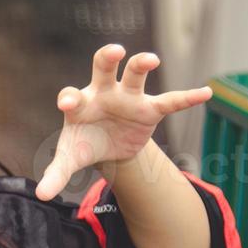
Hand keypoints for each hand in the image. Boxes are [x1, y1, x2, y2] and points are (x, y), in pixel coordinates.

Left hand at [35, 45, 211, 201]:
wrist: (108, 146)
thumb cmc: (85, 144)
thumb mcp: (71, 158)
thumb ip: (57, 173)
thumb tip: (41, 195)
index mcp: (80, 102)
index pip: (72, 95)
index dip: (69, 97)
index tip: (66, 102)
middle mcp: (104, 92)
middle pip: (104, 68)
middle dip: (107, 57)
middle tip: (113, 51)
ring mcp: (128, 97)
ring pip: (135, 74)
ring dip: (142, 64)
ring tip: (151, 59)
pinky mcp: (150, 108)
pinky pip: (171, 101)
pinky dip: (188, 97)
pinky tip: (206, 92)